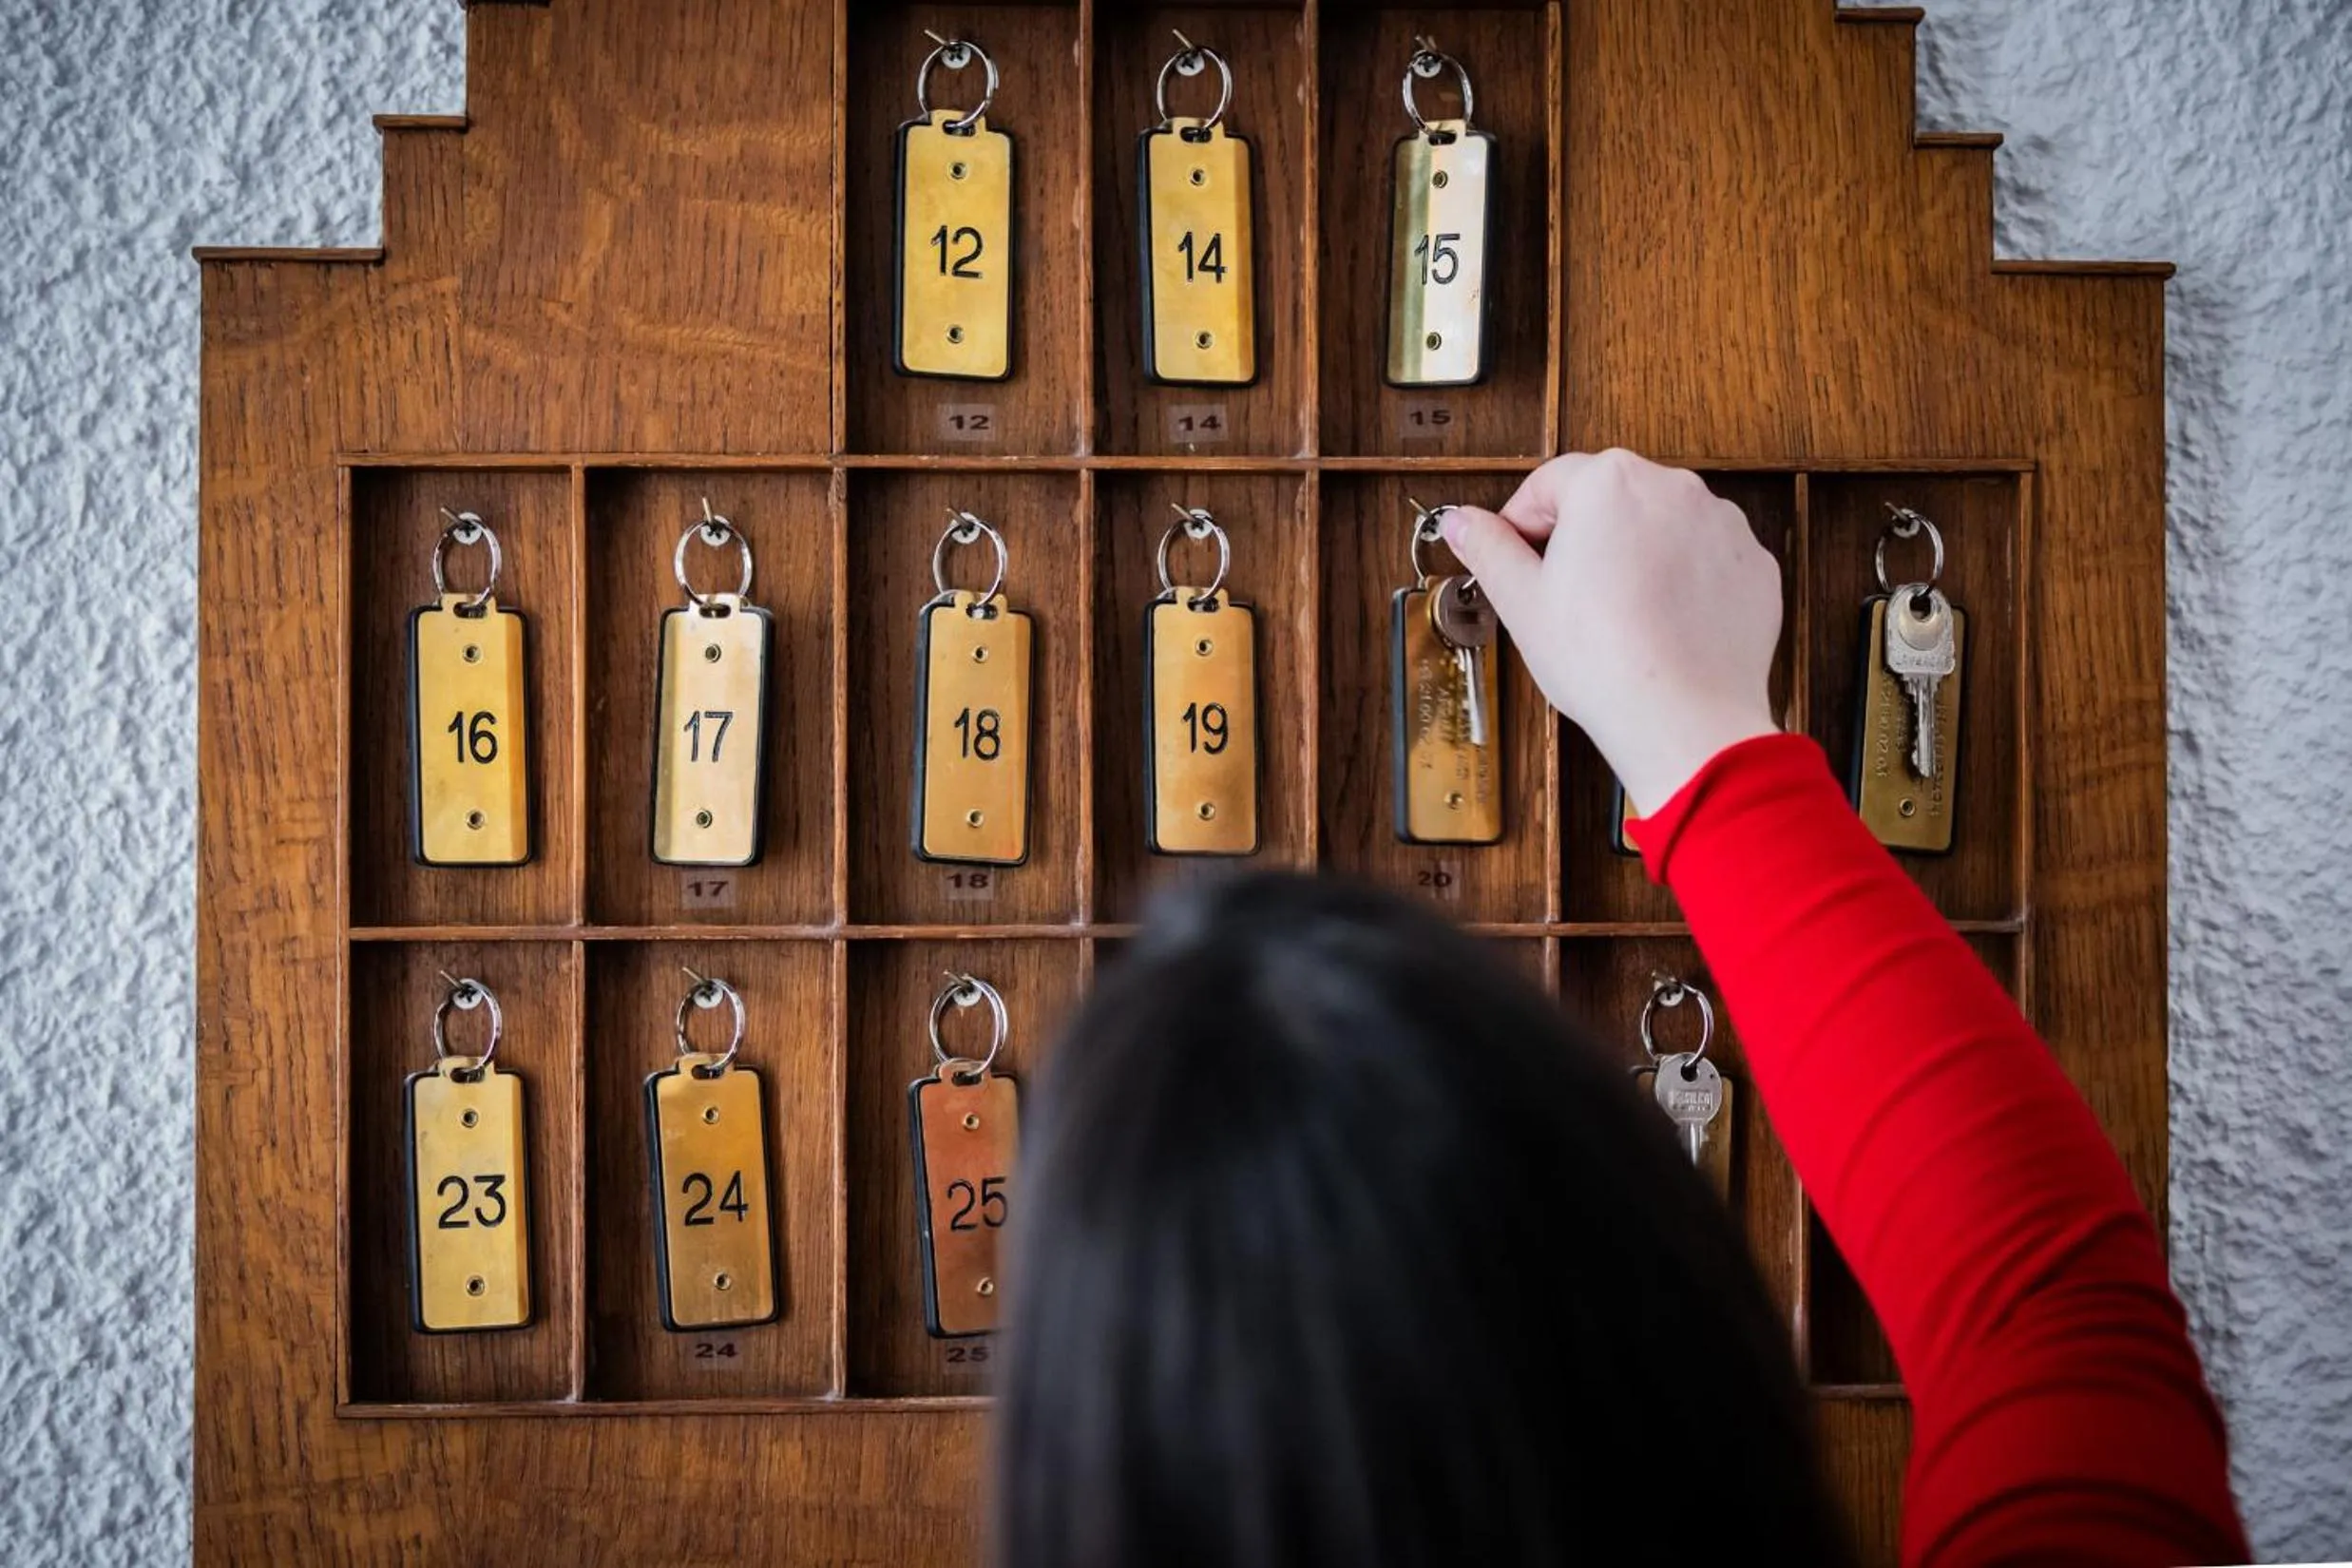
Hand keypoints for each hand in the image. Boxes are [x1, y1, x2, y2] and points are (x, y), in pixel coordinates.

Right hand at [1439, 451, 1782, 814]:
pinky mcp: (1753, 563)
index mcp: (1608, 483)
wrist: (1684, 718)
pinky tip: (1659, 623)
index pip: (1548, 484)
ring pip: (1659, 526)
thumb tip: (1463, 523)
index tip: (1515, 557)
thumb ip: (1488, 549)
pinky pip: (1704, 558)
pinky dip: (1681, 581)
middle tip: (1564, 595)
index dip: (1521, 523)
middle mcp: (1672, 488)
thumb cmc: (1604, 662)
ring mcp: (1720, 523)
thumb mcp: (1523, 603)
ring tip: (1617, 615)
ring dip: (1635, 555)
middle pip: (1608, 498)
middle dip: (1582, 538)